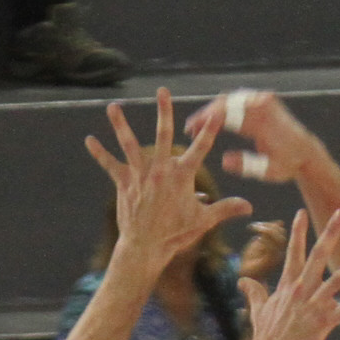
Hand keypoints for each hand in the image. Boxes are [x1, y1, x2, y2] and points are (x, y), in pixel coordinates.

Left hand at [85, 87, 251, 268]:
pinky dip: (100, 153)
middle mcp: (160, 170)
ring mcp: (140, 176)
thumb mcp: (203, 220)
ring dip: (121, 125)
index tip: (216, 112)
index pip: (200, 148)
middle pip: (163, 134)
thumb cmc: (175, 234)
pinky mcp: (124, 184)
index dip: (210, 129)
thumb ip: (225, 209)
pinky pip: (110, 165)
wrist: (147, 248)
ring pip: (130, 144)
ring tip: (114, 107)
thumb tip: (249, 207)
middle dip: (164, 111)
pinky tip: (89, 140)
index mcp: (182, 176)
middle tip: (163, 91)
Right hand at [185, 90, 316, 183]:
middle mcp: (264, 104)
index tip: (191, 129)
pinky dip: (224, 108)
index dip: (206, 120)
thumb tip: (224, 160)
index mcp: (262, 121)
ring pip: (231, 99)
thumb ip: (246, 165)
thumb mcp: (267, 171)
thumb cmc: (286, 165)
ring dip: (213, 110)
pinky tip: (213, 121)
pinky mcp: (264, 99)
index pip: (228, 114)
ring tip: (199, 126)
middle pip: (226, 102)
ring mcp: (264, 99)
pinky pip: (239, 99)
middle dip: (205, 114)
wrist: (305, 151)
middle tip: (190, 128)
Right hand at [240, 209, 339, 339]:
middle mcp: (302, 289)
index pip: (293, 253)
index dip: (297, 232)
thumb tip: (243, 281)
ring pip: (337, 280)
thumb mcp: (258, 309)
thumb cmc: (265, 335)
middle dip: (330, 234)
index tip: (301, 212)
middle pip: (318, 256)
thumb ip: (254, 292)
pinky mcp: (322, 322)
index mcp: (289, 285)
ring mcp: (312, 305)